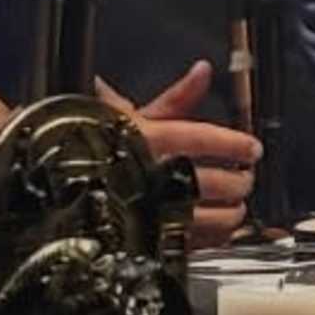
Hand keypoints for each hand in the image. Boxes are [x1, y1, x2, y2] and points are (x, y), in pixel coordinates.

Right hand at [113, 60, 261, 242]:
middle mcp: (152, 176)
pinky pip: (199, 243)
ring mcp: (155, 213)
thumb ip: (176, 98)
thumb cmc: (99, 151)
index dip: (236, 144)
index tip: (252, 148)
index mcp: (147, 141)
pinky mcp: (154, 241)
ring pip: (213, 218)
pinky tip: (218, 225)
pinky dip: (218, 234)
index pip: (204, 139)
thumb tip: (203, 71)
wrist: (63, 188)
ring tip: (236, 203)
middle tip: (246, 176)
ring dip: (234, 210)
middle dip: (240, 181)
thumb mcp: (134, 118)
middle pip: (216, 182)